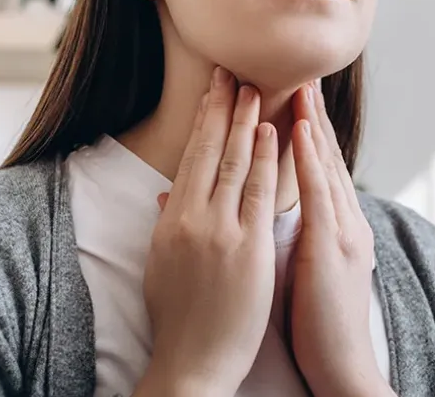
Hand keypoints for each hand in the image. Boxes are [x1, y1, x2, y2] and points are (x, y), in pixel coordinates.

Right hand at [135, 67, 277, 395]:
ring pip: (236, 164)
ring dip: (246, 123)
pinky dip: (267, 160)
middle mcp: (192, 218)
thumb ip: (168, 225)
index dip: (203, 122)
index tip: (213, 93)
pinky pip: (261, 193)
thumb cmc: (178, 317)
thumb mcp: (162, 266)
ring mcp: (221, 231)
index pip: (191, 158)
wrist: (192, 361)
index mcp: (171, 221)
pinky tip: (273, 133)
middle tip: (232, 73)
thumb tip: (168, 195)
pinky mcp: (249, 247)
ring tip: (255, 90)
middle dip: (223, 109)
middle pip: (211, 152)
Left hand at [289, 82, 392, 396]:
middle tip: (301, 77)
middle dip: (314, 117)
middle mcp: (346, 222)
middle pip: (327, 159)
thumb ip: (291, 237)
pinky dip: (312, 159)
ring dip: (313, 124)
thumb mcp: (304, 271)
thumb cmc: (316, 323)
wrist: (342, 365)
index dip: (309, 134)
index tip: (293, 101)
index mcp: (337, 228)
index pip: (320, 171)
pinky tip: (301, 131)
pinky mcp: (335, 248)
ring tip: (301, 86)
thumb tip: (265, 217)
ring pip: (327, 167)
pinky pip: (321, 194)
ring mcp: (344, 232)